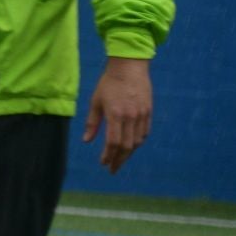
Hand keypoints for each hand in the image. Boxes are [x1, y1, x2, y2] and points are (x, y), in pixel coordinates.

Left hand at [84, 56, 151, 172]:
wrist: (129, 67)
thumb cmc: (109, 83)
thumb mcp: (96, 101)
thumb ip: (92, 122)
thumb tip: (87, 140)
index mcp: (116, 114)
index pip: (113, 142)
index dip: (108, 155)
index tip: (103, 163)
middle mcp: (131, 117)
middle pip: (126, 146)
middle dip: (119, 160)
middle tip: (112, 169)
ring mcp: (142, 115)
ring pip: (137, 141)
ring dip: (128, 153)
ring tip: (119, 159)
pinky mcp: (148, 112)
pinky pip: (144, 133)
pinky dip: (137, 142)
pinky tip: (130, 146)